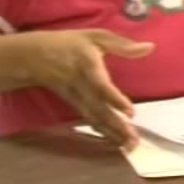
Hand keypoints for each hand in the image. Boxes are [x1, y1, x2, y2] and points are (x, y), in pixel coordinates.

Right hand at [18, 29, 152, 148]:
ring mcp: (76, 98)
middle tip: (134, 141)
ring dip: (111, 133)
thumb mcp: (95, 36)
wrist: (33, 57)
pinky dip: (103, 132)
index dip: (115, 100)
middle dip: (117, 126)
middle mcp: (81, 86)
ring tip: (129, 146)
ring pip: (94, 118)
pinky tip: (116, 142)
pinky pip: (89, 120)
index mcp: (87, 67)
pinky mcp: (74, 105)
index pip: (101, 86)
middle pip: (99, 109)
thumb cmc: (69, 43)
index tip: (131, 113)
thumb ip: (123, 45)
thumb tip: (150, 47)